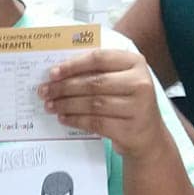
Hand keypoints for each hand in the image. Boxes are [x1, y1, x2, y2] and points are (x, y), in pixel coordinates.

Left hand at [38, 49, 166, 158]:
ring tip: (51, 105)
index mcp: (135, 63)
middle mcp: (140, 83)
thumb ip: (98, 73)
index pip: (99, 59)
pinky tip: (64, 118)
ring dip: (67, 104)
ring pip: (93, 104)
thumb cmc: (128, 103)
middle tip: (45, 91)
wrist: (148, 136)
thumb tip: (60, 73)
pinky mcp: (130, 129)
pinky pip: (96, 122)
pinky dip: (76, 120)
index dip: (73, 65)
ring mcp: (137, 107)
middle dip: (65, 87)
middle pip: (94, 83)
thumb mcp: (120, 81)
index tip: (53, 73)